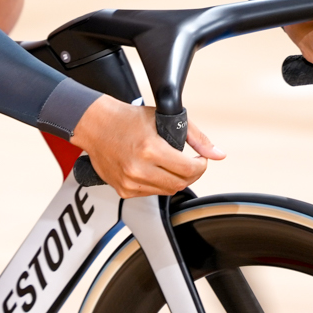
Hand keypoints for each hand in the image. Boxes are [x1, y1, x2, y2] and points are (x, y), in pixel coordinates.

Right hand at [68, 96, 223, 197]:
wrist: (94, 125)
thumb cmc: (126, 118)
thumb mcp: (163, 119)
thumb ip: (195, 136)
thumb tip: (218, 154)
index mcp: (150, 149)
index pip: (189, 170)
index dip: (201, 165)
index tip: (200, 159)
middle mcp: (138, 168)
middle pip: (180, 183)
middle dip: (191, 173)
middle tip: (189, 163)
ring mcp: (129, 181)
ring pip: (167, 191)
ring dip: (175, 180)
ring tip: (170, 165)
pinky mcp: (123, 190)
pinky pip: (151, 193)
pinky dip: (157, 184)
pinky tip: (153, 169)